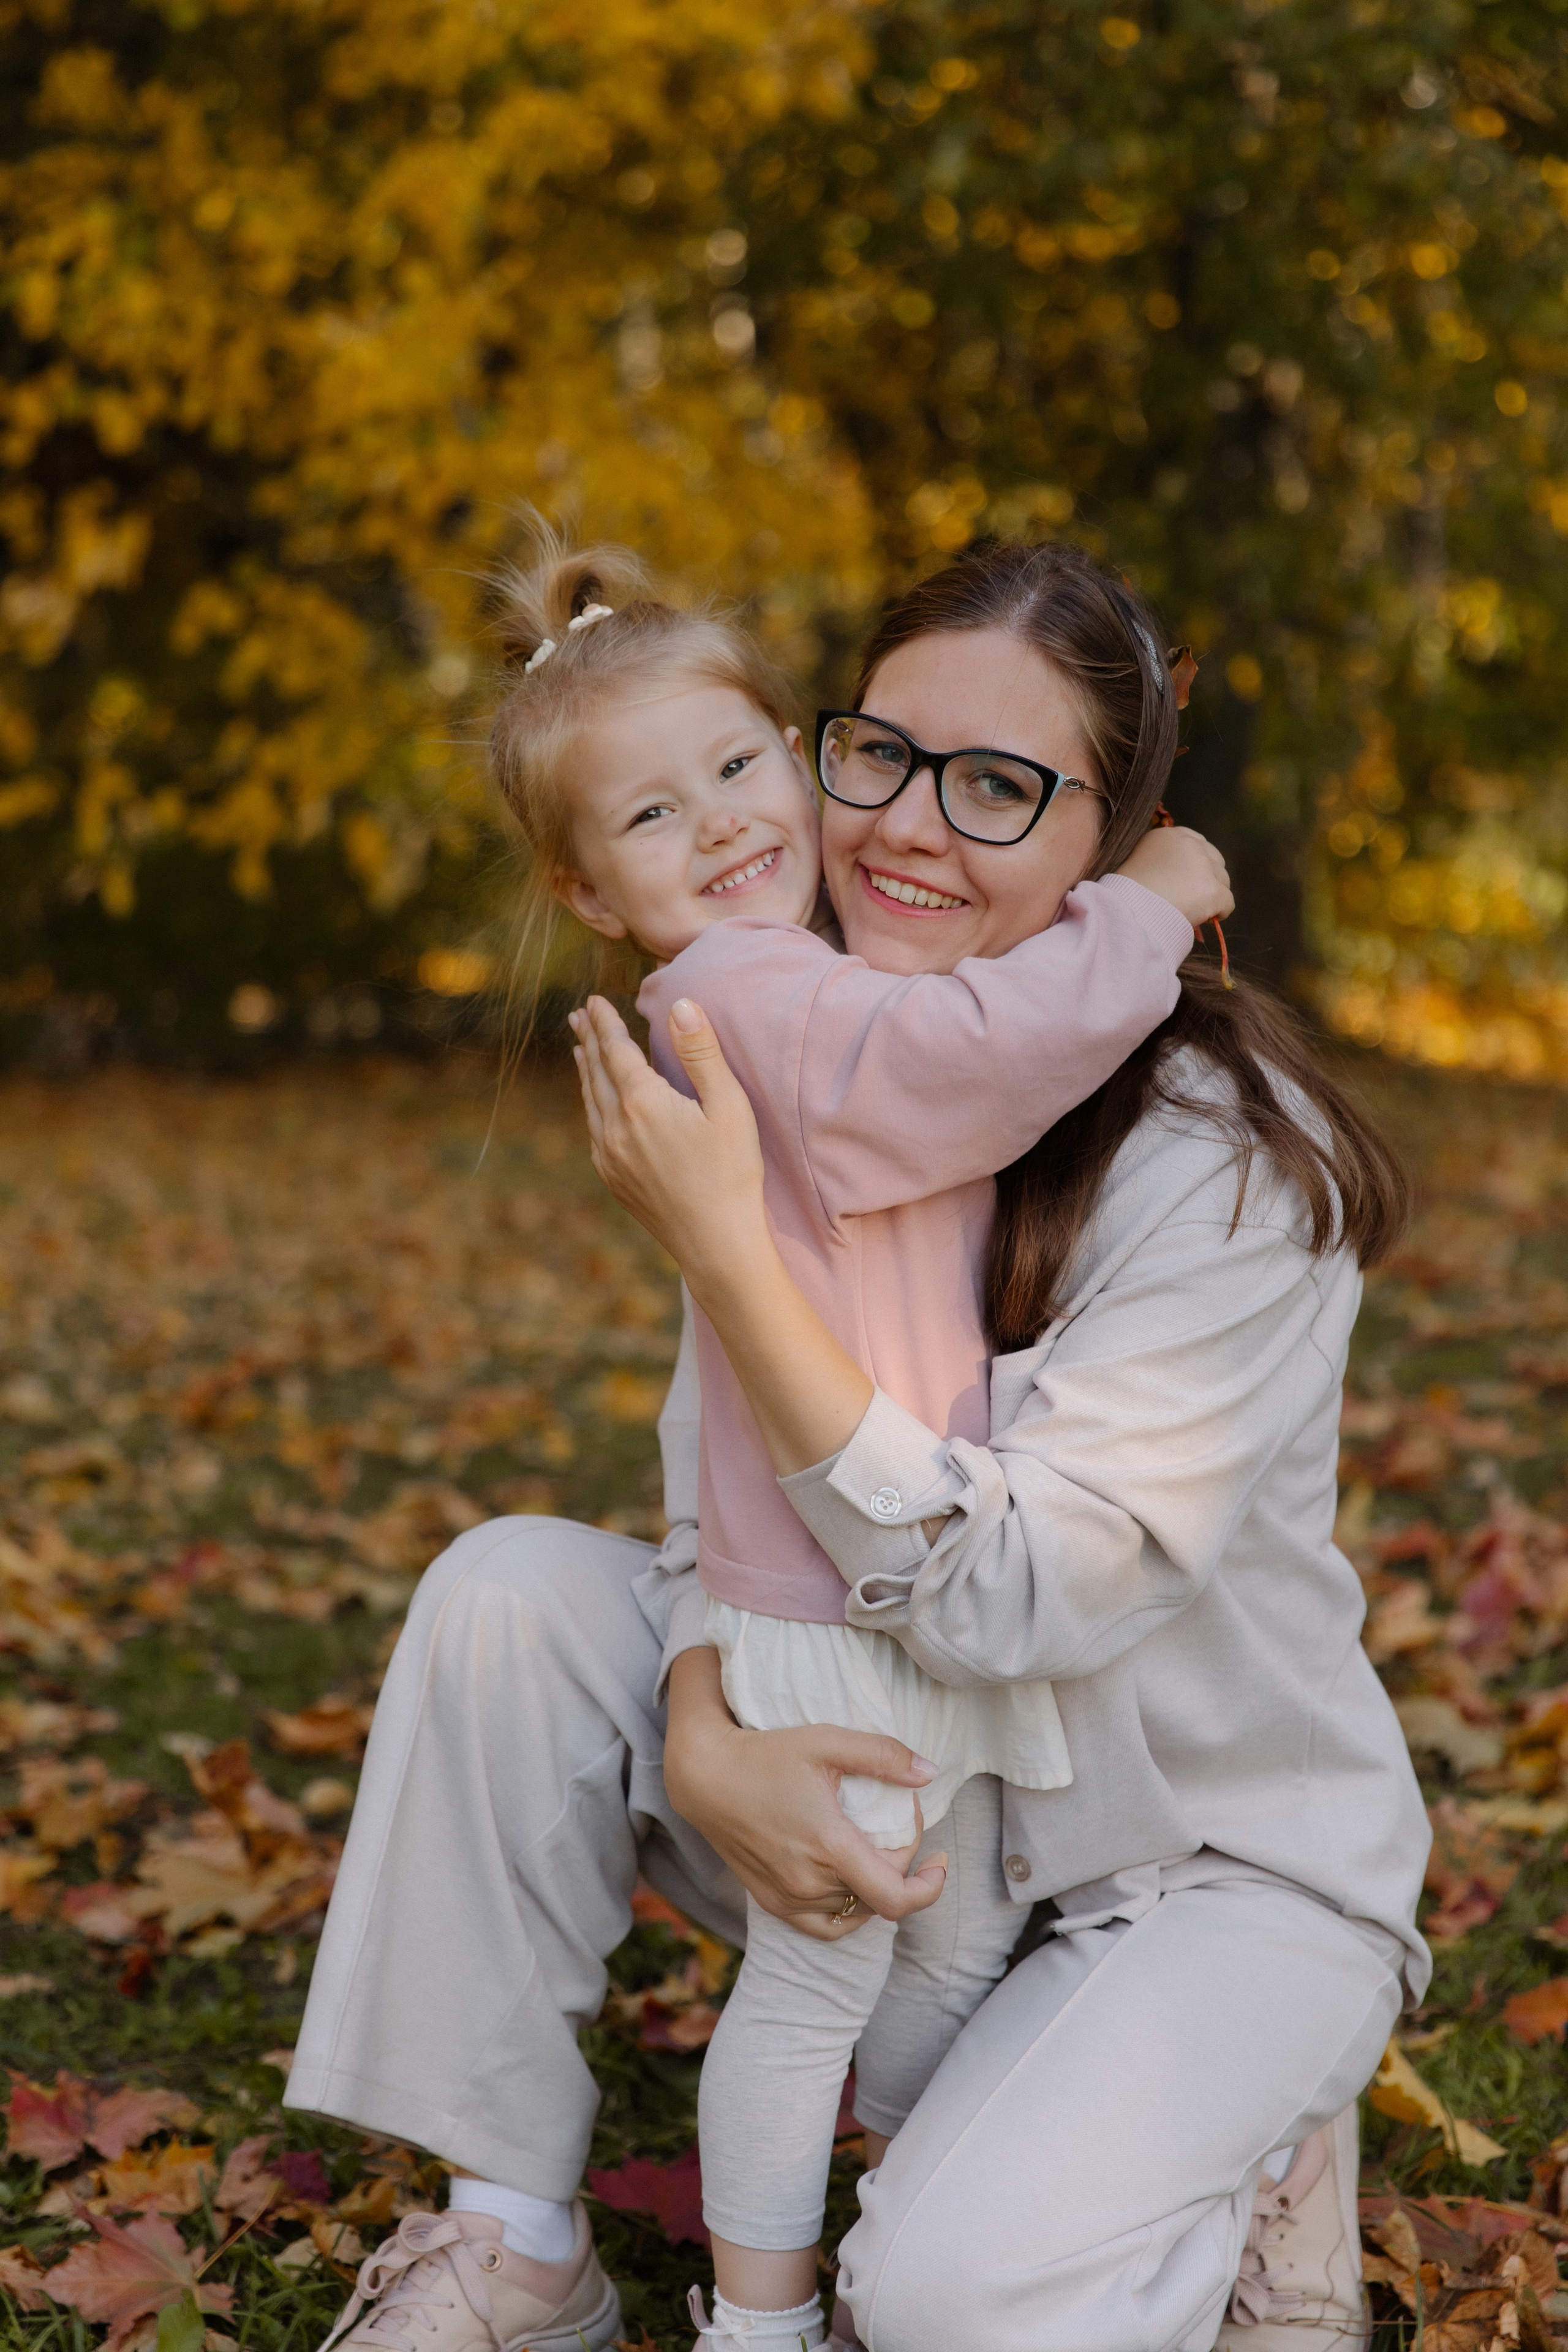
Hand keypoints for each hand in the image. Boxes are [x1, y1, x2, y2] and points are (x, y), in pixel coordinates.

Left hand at [569, 995, 766, 1279]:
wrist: (716, 1243)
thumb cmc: (732, 1173)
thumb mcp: (729, 1106)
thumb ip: (701, 1052)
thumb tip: (680, 1004)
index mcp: (642, 1103)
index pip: (614, 1050)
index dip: (604, 1023)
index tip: (593, 1001)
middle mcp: (616, 1128)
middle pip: (596, 1072)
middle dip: (589, 1040)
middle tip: (579, 1016)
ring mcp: (610, 1156)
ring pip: (590, 1102)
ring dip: (586, 1071)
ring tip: (581, 1050)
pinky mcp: (613, 1179)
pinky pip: (594, 1130)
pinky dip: (591, 1105)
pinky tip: (596, 1102)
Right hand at [664, 1649, 947, 1940]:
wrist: (705, 1778)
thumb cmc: (766, 1754)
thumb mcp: (826, 1742)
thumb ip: (882, 1755)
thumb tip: (929, 1771)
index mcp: (829, 1847)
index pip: (896, 1898)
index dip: (929, 1888)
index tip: (940, 1859)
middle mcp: (809, 1883)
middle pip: (880, 1897)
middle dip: (902, 1865)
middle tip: (898, 1823)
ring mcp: (788, 1898)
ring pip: (855, 1912)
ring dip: (875, 1887)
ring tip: (876, 1851)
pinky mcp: (772, 1903)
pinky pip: (825, 1926)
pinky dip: (847, 1911)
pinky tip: (851, 1884)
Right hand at [1117, 826, 1233, 929]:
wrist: (1127, 912)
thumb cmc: (1125, 893)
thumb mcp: (1138, 862)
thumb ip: (1160, 858)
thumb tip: (1177, 873)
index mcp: (1169, 835)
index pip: (1196, 842)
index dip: (1195, 863)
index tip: (1188, 878)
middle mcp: (1190, 845)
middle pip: (1215, 859)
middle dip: (1208, 876)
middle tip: (1194, 896)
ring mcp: (1204, 867)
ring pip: (1223, 881)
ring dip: (1213, 894)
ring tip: (1196, 910)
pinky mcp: (1213, 890)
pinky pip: (1228, 903)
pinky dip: (1220, 912)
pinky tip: (1207, 919)